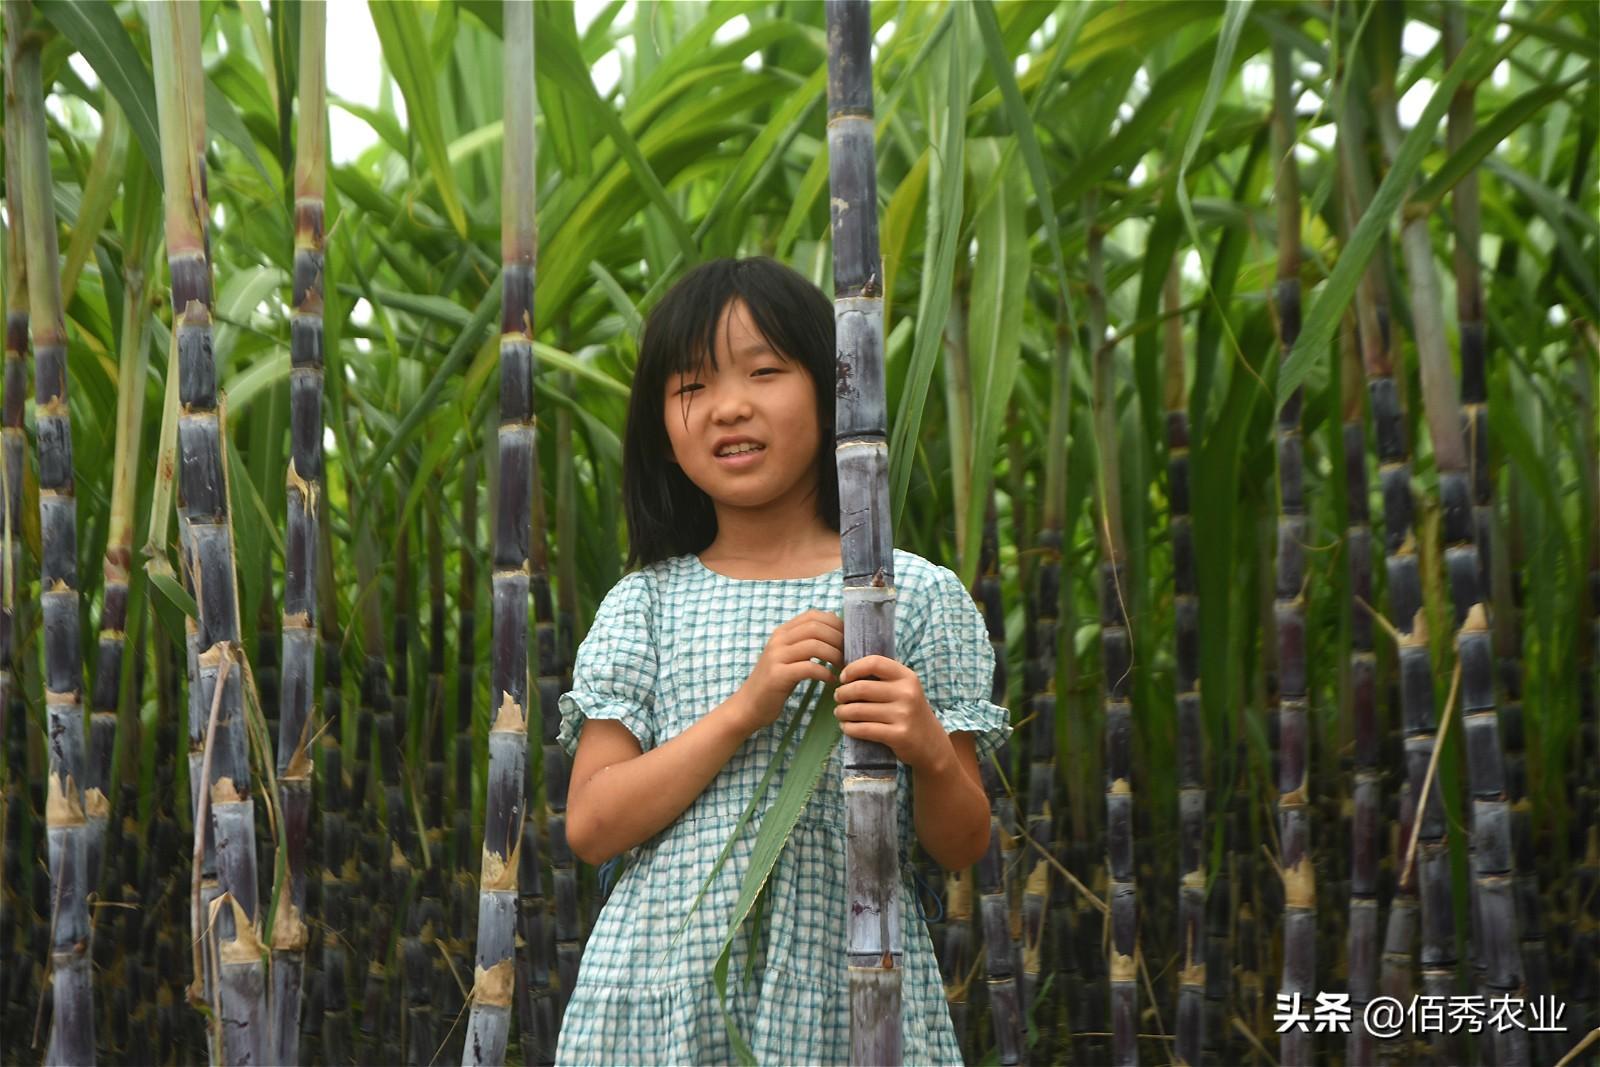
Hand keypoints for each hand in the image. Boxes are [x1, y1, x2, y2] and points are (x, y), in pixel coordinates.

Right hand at [735, 610, 843, 731]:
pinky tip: (830, 680)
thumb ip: (805, 643)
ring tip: (842, 667)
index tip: (847, 639)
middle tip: (848, 655)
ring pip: (814, 645)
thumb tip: (836, 633)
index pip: (813, 615)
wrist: (749, 705)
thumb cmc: (775, 682)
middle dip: (838, 640)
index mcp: (782, 632)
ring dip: (834, 655)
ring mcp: (776, 657)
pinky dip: (825, 673)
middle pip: (816, 628)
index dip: (834, 624)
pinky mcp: (778, 676)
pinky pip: (808, 668)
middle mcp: (778, 640)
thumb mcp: (789, 657)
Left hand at [833, 655, 950, 772]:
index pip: (874, 662)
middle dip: (842, 693)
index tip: (844, 678)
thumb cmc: (909, 712)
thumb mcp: (904, 689)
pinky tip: (846, 727)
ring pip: (859, 710)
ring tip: (840, 713)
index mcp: (907, 677)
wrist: (930, 743)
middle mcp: (907, 693)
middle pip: (861, 688)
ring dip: (842, 712)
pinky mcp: (898, 735)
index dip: (853, 668)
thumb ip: (882, 679)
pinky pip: (864, 729)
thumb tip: (846, 672)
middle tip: (838, 698)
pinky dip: (849, 728)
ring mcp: (903, 715)